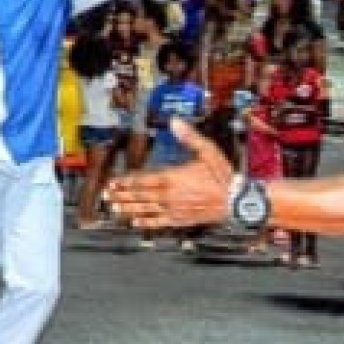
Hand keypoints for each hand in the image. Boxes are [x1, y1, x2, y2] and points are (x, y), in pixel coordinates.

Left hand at [103, 118, 234, 228]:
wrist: (236, 200)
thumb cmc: (222, 175)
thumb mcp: (208, 151)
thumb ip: (189, 137)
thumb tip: (175, 121)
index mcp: (173, 177)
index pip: (143, 180)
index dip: (126, 181)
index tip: (113, 182)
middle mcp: (170, 195)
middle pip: (140, 195)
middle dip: (121, 195)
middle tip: (106, 196)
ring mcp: (174, 209)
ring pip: (145, 209)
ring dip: (128, 209)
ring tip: (113, 208)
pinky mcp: (180, 220)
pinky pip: (159, 222)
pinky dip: (145, 223)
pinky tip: (135, 223)